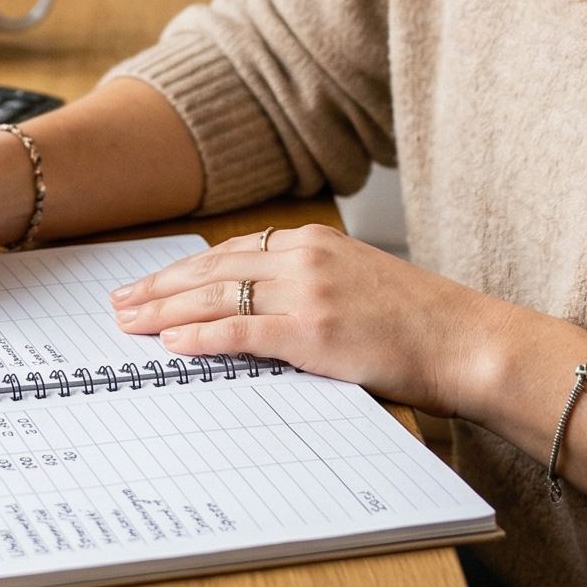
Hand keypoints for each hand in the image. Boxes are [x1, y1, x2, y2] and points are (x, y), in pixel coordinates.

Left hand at [109, 223, 484, 416]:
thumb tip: (258, 307)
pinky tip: (172, 344)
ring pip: (216, 297)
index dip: (183, 271)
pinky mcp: (313, 332)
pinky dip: (202, 338)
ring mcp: (308, 293)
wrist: (468, 341)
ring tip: (129, 323)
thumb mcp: (359, 283)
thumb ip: (309, 286)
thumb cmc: (421, 323)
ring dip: (164, 312)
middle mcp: (305, 258)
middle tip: (119, 303)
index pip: (230, 253)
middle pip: (211, 269)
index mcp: (314, 242)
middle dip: (159, 288)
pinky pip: (242, 333)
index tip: (150, 284)